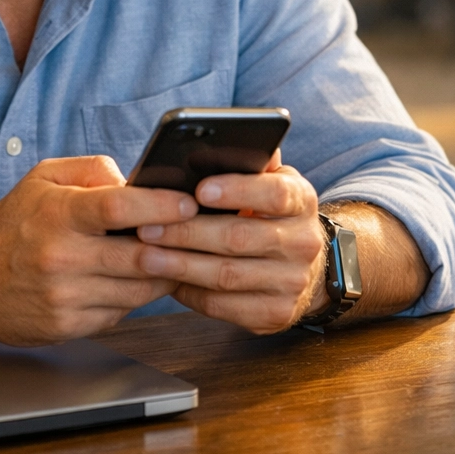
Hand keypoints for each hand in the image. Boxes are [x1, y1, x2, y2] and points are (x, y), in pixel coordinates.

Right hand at [0, 155, 196, 343]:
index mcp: (58, 214)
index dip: (161, 206)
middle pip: (139, 255)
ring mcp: (64, 296)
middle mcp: (60, 257)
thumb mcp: (44, 179)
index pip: (119, 207)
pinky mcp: (67, 326)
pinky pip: (121, 312)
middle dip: (177, 246)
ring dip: (163, 274)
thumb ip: (94, 170)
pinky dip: (135, 297)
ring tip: (174, 257)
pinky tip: (134, 281)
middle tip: (199, 236)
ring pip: (138, 289)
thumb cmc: (11, 225)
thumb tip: (137, 181)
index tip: (189, 204)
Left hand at [133, 151, 327, 333]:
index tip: (199, 190)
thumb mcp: (273, 183)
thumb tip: (224, 139)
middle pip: (239, 238)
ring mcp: (292, 282)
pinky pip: (225, 306)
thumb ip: (252, 163)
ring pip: (227, 276)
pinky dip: (192, 293)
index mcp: (302, 201)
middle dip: (187, 232)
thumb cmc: (271, 215)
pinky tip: (168, 281)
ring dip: (181, 266)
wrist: (309, 269)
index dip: (237, 191)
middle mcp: (303, 242)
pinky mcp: (276, 314)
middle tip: (146, 227)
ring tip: (145, 255)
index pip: (275, 194)